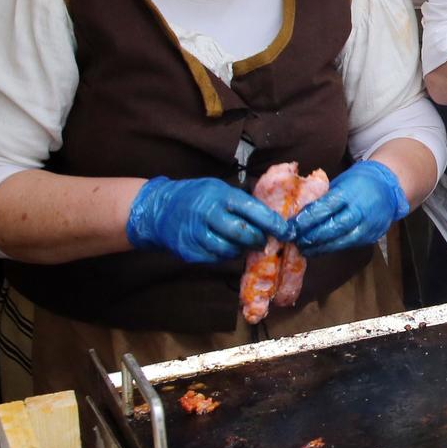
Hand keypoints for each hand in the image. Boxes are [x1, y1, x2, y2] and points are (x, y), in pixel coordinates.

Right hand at [125, 176, 293, 263]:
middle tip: (264, 241)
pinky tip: (225, 246)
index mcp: (220, 195)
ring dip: (241, 249)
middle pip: (242, 233)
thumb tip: (273, 215)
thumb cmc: (197, 197)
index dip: (272, 222)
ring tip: (243, 243)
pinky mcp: (188, 251)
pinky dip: (225, 254)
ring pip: (229, 249)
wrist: (160, 210)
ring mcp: (196, 234)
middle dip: (258, 239)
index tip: (286, 231)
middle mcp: (207, 214)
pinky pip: (215, 258)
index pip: (252, 210)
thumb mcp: (219, 189)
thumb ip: (242, 201)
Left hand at [292, 161, 409, 252]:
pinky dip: (332, 248)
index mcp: (349, 192)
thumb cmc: (359, 182)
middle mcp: (360, 210)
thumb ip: (324, 198)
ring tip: (304, 250)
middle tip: (295, 241)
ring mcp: (368, 225)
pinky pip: (349, 245)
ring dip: (320, 247)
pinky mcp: (371, 236)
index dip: (306, 219)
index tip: (291, 226)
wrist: (390, 187)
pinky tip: (319, 250)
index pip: (324, 208)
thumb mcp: (341, 184)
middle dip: (311, 236)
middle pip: (332, 227)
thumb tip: (300, 213)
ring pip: (341, 241)